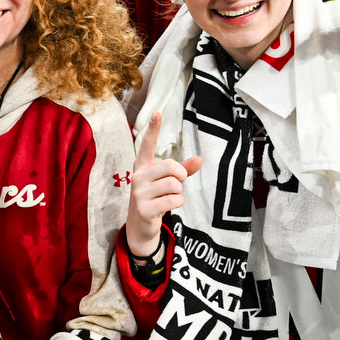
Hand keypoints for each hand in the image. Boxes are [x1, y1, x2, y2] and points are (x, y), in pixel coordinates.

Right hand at [125, 112, 201, 259]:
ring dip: (179, 192)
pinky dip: (177, 203)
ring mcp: (139, 192)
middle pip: (171, 167)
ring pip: (174, 184)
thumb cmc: (156, 199)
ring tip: (169, 198)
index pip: (147, 145)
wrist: (140, 226)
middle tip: (175, 186)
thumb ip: (183, 171)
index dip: (153, 129)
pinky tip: (168, 207)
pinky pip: (173, 199)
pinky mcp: (144, 208)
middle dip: (181, 177)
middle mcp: (138, 177)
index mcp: (143, 167)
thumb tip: (200, 160)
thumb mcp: (167, 183)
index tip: (157, 112)